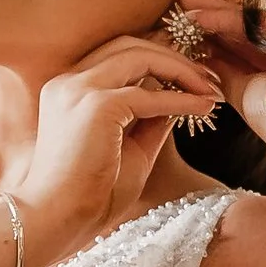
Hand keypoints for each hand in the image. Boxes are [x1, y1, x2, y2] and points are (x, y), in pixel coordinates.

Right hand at [21, 34, 221, 261]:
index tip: (192, 78)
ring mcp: (79, 89)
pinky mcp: (96, 106)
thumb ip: (151, 121)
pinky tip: (203, 108)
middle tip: (208, 79)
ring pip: (139, 56)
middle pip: (129, 45)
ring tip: (209, 91)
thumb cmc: (89, 196)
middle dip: (174, 57)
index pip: (118, 55)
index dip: (158, 59)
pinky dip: (180, 99)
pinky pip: (149, 94)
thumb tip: (181, 99)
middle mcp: (69, 81)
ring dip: (180, 70)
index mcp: (69, 88)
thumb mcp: (131, 150)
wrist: (56, 221)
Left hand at [173, 0, 265, 161]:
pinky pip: (258, 20)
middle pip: (242, 33)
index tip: (181, 33)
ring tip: (182, 3)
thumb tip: (202, 57)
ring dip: (213, 13)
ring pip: (248, 23)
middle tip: (177, 6)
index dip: (210, 42)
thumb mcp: (243, 97)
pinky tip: (201, 16)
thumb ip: (225, 73)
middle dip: (208, 21)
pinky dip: (227, 17)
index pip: (239, 52)